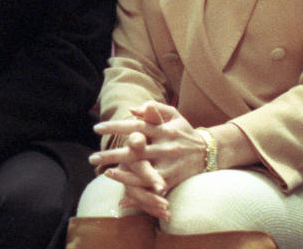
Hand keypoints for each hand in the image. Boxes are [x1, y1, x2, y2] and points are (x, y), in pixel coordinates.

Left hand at [90, 102, 204, 217]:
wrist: (209, 152)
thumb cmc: (184, 131)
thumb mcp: (172, 114)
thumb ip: (153, 108)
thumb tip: (132, 109)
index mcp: (162, 129)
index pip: (135, 126)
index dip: (115, 127)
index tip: (96, 127)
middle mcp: (165, 146)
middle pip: (136, 150)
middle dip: (112, 155)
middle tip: (93, 158)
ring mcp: (169, 163)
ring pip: (144, 171)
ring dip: (123, 174)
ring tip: (105, 173)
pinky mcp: (173, 178)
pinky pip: (153, 186)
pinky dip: (139, 191)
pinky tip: (123, 194)